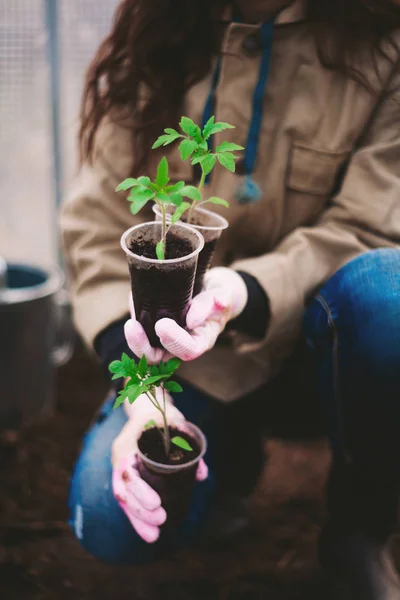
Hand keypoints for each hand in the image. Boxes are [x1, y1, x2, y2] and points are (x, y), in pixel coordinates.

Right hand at [111, 391, 207, 542]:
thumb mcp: (175, 421)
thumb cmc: (161, 413)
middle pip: (123, 491)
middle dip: (140, 511)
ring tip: (155, 537)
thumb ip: (189, 443)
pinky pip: (129, 500)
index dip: (139, 491)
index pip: (127, 473)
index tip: (157, 503)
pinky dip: (138, 518)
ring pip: (124, 500)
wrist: (146, 406)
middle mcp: (120, 459)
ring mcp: (121, 469)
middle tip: (162, 520)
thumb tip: (201, 475)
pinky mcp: (128, 477)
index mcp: (126, 445)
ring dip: (138, 520)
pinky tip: (150, 533)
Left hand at [125, 267, 247, 362]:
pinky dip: (136, 323)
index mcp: (202, 339)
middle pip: (159, 357)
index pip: (188, 350)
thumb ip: (215, 301)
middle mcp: (183, 344)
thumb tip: (194, 318)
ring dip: (135, 340)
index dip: (174, 341)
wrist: (211, 289)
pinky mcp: (155, 328)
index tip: (162, 324)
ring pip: (147, 350)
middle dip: (144, 346)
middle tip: (134, 325)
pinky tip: (134, 305)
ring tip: (131, 324)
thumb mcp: (223, 293)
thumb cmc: (219, 293)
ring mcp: (167, 338)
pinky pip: (142, 332)